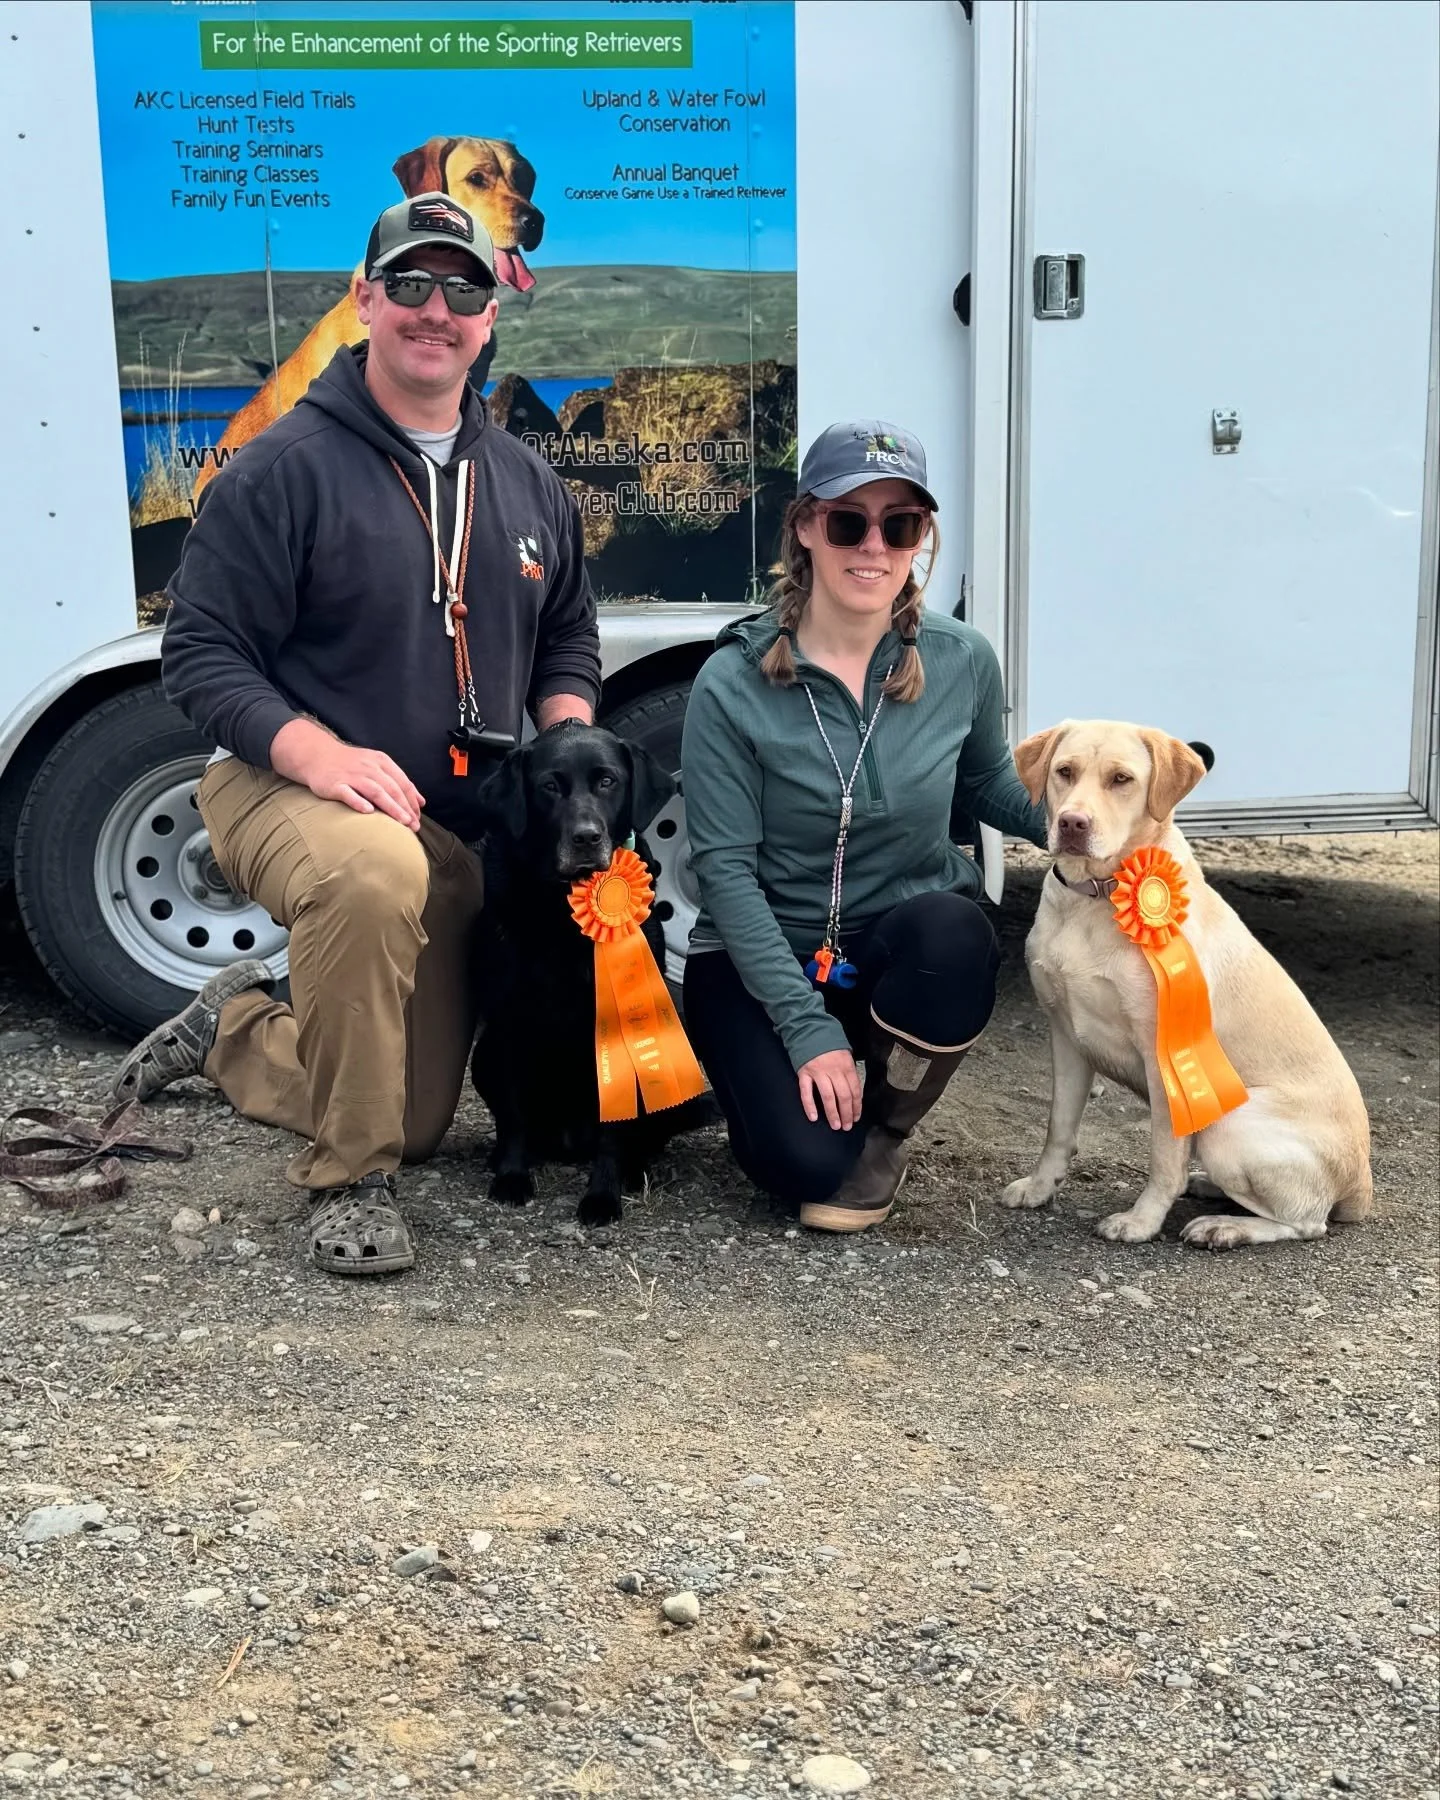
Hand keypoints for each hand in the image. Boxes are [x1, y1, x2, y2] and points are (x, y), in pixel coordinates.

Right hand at [270, 719, 424, 830]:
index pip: (402, 783)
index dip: (412, 801)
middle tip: (414, 826)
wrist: (318, 755)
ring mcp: (351, 775)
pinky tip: (368, 811)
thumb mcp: (378, 766)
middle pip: (392, 788)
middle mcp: (368, 767)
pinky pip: (348, 793)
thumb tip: (421, 802)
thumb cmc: (351, 765)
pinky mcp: (335, 784)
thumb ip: (399, 782)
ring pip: (375, 791)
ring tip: (402, 822)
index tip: (418, 818)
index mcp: (381, 762)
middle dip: (405, 808)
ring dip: (391, 807)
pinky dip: (358, 801)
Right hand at [797, 1049, 862, 1130]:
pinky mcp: (804, 1073)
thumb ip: (849, 1073)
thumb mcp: (845, 1055)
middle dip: (846, 1113)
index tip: (855, 1118)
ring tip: (835, 1126)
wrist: (809, 1031)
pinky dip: (810, 1106)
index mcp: (846, 1066)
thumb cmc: (829, 1046)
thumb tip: (854, 1095)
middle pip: (843, 1096)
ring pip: (827, 1096)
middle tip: (846, 1126)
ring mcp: (818, 1072)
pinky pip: (806, 1092)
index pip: (855, 1090)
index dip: (856, 1106)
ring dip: (832, 1113)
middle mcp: (834, 1070)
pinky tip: (814, 1118)